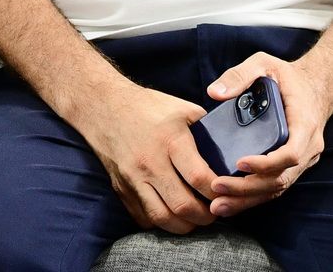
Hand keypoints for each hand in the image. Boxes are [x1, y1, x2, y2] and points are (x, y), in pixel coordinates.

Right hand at [69, 81, 218, 233]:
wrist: (104, 107)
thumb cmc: (147, 106)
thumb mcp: (182, 108)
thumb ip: (205, 129)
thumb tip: (228, 147)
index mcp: (170, 140)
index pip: (199, 178)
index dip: (217, 191)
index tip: (225, 192)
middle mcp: (150, 163)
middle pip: (182, 205)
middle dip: (205, 216)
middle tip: (215, 213)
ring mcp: (133, 179)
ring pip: (162, 217)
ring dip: (184, 226)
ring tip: (195, 220)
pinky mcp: (121, 188)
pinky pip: (143, 217)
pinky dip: (160, 223)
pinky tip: (172, 216)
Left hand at [202, 53, 332, 216]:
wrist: (315, 86)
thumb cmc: (287, 77)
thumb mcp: (263, 64)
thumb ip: (239, 75)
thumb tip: (214, 92)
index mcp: (304, 123)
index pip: (290, 153)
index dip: (266, 163)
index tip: (240, 163)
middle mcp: (308, 147)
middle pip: (280, 178)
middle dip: (247, 188)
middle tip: (217, 188)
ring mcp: (303, 160)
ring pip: (277, 188)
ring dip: (247, 199)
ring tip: (218, 205)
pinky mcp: (293, 166)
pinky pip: (275, 187)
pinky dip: (253, 198)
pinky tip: (230, 203)